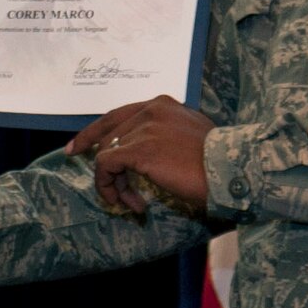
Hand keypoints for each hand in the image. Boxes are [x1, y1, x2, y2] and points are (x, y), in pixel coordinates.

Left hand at [66, 95, 214, 214]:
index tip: (78, 149)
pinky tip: (130, 203)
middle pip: (109, 136)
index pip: (117, 115)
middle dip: (106, 168)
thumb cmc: (218, 161)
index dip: (93, 133)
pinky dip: (110, 187)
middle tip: (108, 191)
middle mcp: (150, 110)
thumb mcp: (190, 137)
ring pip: (106, 154)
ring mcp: (143, 128)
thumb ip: (165, 136)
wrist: (230, 169)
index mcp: (162, 104)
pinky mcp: (138, 149)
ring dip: (116, 184)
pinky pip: (106, 167)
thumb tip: (144, 155)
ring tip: (134, 203)